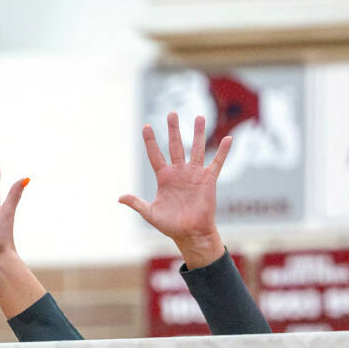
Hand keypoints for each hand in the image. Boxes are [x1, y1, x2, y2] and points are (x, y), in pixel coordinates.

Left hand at [118, 113, 228, 268]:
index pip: (156, 155)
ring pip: (197, 149)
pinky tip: (228, 138)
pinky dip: (223, 151)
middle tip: (172, 113)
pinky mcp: (208, 179)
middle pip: (176, 146)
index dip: (150, 141)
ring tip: (199, 117)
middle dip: (173, 130)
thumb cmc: (170, 226)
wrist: (191, 234)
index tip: (146, 126)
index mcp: (164, 178)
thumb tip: (120, 198)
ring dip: (198, 133)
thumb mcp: (150, 214)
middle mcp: (179, 172)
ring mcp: (194, 174)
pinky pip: (217, 162)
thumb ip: (137, 203)